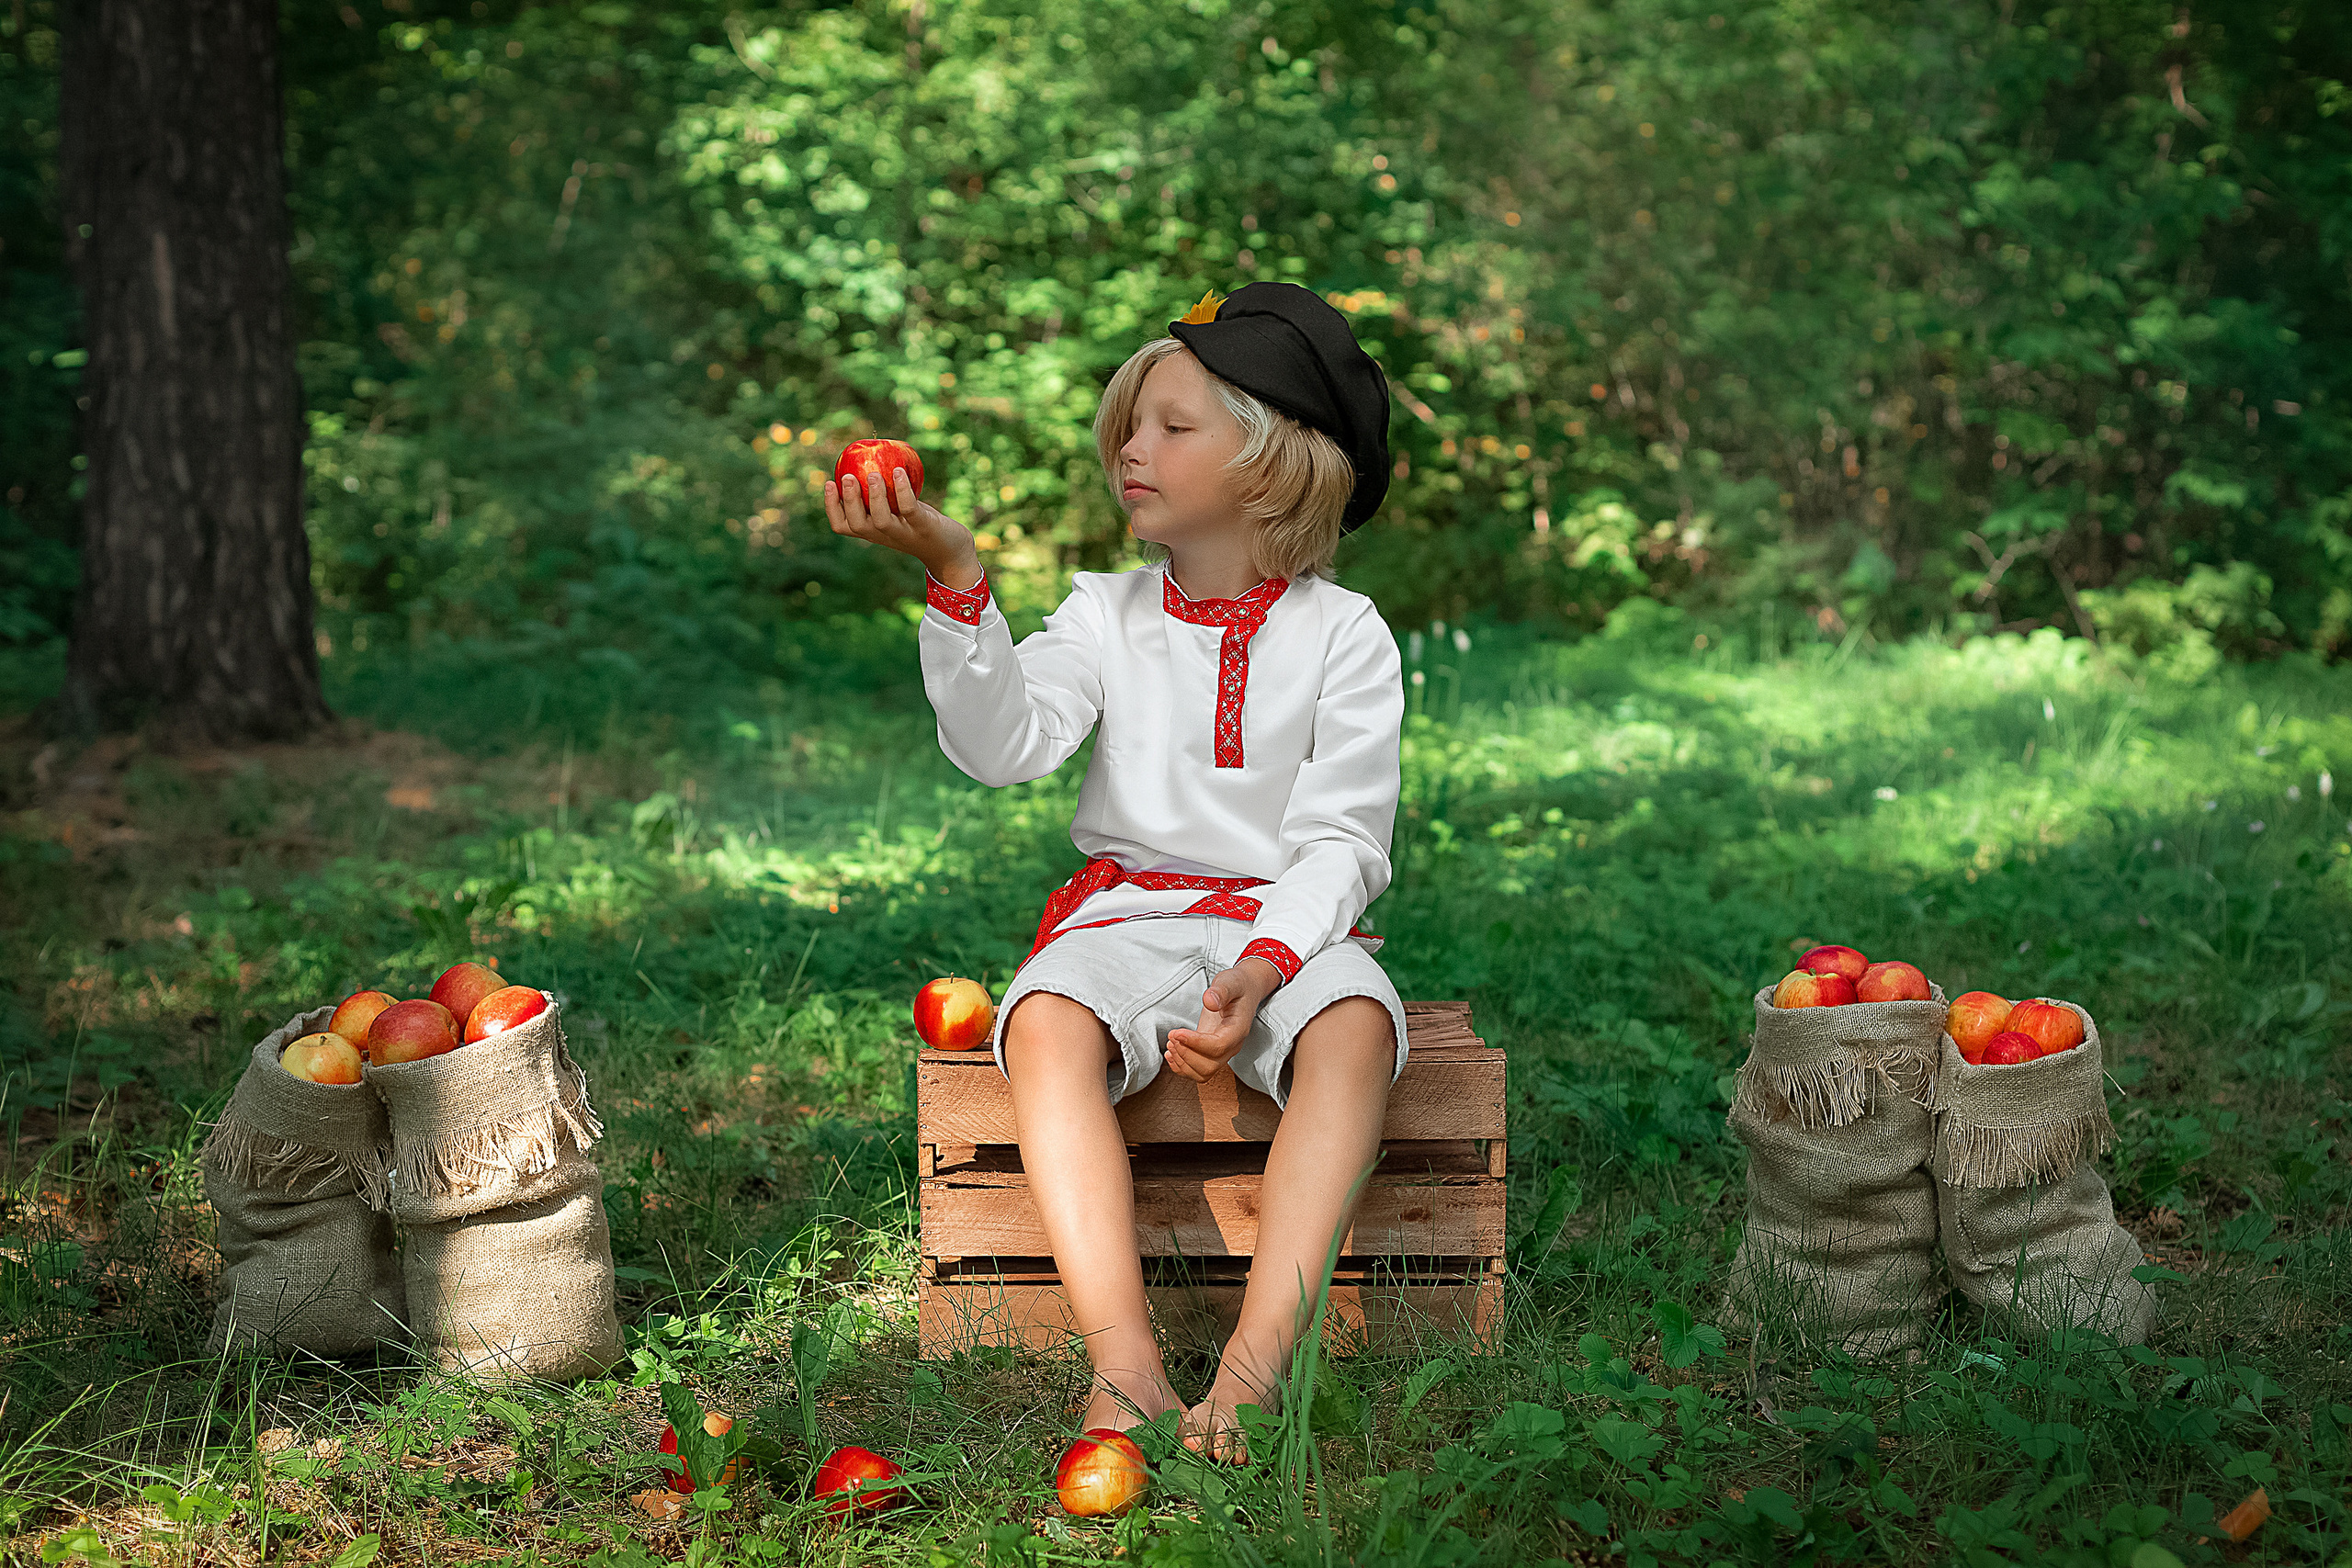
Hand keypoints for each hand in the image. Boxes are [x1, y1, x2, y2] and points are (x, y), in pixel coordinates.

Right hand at [822, 461, 980, 588]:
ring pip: (881, 520)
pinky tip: (898, 471)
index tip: (829, 483)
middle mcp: (883, 535)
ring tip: (872, 474)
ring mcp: (903, 533)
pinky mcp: (923, 527)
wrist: (950, 548)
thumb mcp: (896, 511)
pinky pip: (909, 508)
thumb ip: (882, 495)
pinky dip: (902, 490)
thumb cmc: (918, 524)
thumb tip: (868, 459)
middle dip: (848, 501)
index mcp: (872, 531)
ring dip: (874, 496)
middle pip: (857, 524)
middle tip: (846, 477)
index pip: (842, 526)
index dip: (831, 506)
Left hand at [1163, 958, 1282, 1082]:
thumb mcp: (1230, 981)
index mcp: (1238, 1030)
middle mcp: (1232, 1045)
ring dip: (1183, 1062)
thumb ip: (1221, 991)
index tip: (1178, 1032)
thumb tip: (1209, 1002)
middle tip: (1173, 1036)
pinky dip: (1181, 1067)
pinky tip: (1171, 1053)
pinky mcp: (1211, 1051)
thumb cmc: (1238, 986)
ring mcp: (1222, 1051)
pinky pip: (1197, 1071)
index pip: (1218, 1046)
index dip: (1196, 1043)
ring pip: (1203, 1073)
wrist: (1245, 990)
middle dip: (1186, 1055)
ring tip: (1171, 1043)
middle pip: (1209, 1066)